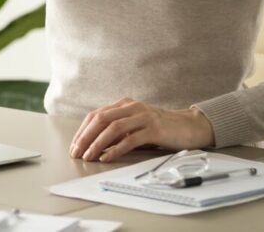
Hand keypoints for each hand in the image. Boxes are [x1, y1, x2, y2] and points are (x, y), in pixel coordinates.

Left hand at [69, 97, 214, 162]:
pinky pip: (130, 139)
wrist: (189, 126)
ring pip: (113, 128)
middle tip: (76, 152)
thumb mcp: (135, 125)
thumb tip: (96, 145)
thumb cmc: (160, 128)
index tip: (74, 146)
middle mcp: (132, 107)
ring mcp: (143, 116)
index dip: (83, 130)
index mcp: (124, 104)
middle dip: (85, 137)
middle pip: (101, 119)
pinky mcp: (154, 129)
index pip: (96, 115)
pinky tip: (107, 157)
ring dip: (97, 143)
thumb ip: (118, 131)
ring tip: (89, 156)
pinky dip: (116, 149)